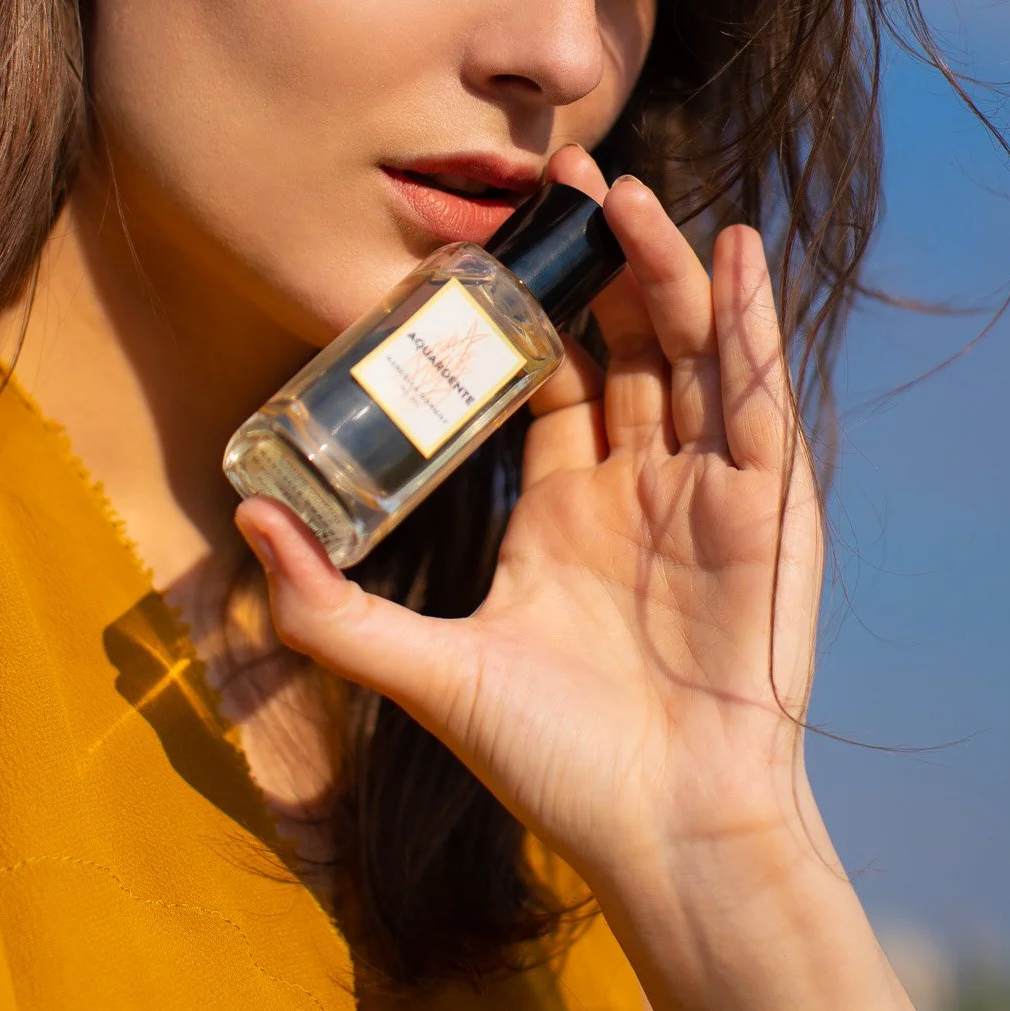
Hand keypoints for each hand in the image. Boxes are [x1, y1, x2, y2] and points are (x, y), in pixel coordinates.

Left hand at [234, 148, 824, 918]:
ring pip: (689, 354)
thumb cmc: (554, 764)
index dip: (526, 305)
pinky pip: (759, 398)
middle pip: (623, 344)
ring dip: (667, 272)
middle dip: (599, 261)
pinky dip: (753, 324)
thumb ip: (331, 603)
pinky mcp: (767, 511)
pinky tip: (734, 253)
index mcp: (565, 505)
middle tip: (568, 174)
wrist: (663, 836)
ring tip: (632, 196)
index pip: (549, 375)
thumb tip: (242, 517)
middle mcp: (637, 484)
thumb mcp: (428, 672)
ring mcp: (704, 493)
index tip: (494, 232)